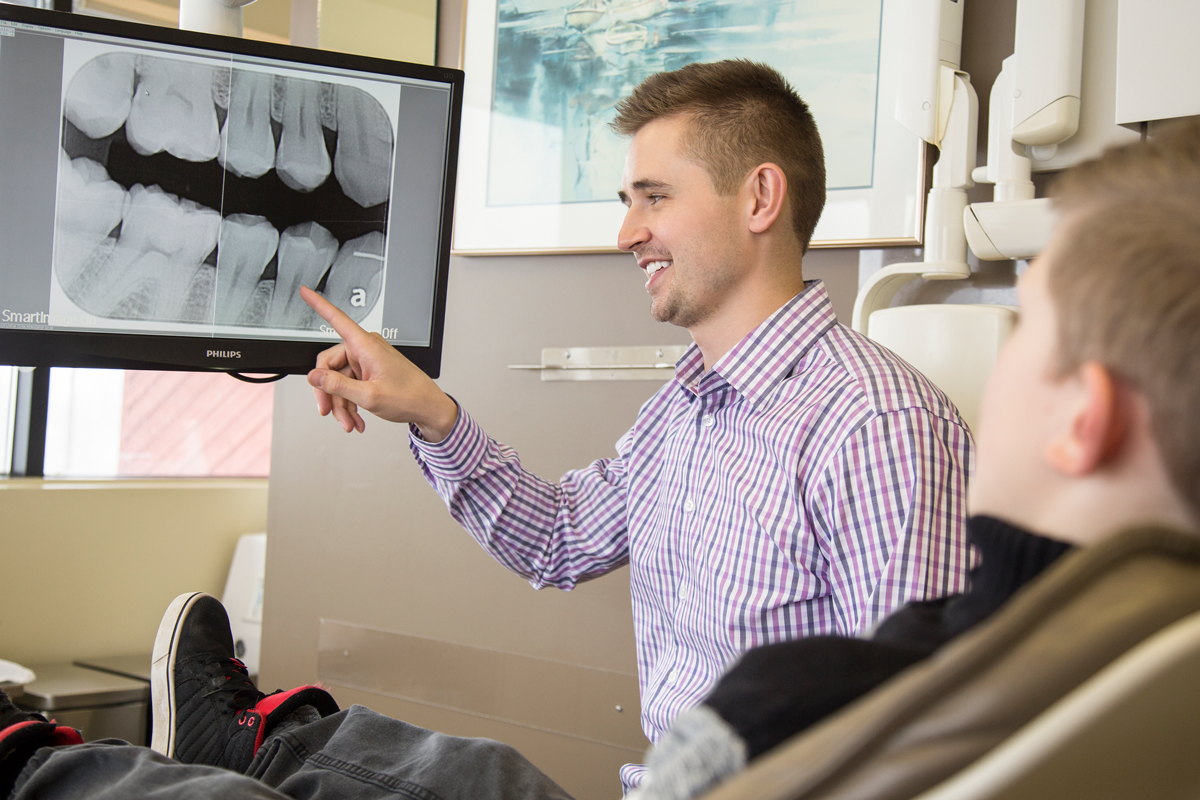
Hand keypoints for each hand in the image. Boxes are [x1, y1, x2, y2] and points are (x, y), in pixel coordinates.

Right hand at [301, 286, 458, 439]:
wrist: (428, 407)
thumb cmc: (410, 397)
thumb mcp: (369, 395)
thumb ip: (338, 386)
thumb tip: (314, 376)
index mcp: (366, 346)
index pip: (337, 319)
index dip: (318, 304)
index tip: (305, 291)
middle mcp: (365, 349)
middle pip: (329, 365)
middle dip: (328, 392)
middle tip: (328, 411)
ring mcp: (367, 361)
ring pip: (338, 381)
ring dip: (340, 405)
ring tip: (349, 423)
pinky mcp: (369, 372)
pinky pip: (349, 386)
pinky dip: (350, 404)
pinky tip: (355, 419)